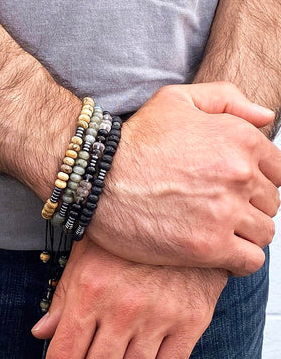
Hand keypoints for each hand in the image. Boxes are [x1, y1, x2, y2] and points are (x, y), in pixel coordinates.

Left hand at [32, 237, 227, 358]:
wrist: (182, 216)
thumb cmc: (126, 236)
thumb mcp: (87, 255)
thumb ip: (63, 296)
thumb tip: (41, 333)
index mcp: (91, 289)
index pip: (65, 352)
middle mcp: (123, 308)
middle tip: (90, 351)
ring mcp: (159, 317)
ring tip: (116, 347)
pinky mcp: (190, 322)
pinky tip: (141, 352)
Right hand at [89, 82, 280, 275]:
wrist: (97, 178)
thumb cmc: (135, 140)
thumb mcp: (175, 100)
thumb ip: (226, 99)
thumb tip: (265, 117)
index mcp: (238, 139)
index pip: (277, 170)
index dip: (255, 179)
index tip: (230, 186)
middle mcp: (239, 175)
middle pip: (270, 202)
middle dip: (248, 205)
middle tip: (216, 206)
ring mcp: (224, 212)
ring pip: (263, 232)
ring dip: (244, 232)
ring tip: (214, 227)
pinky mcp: (207, 246)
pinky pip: (250, 261)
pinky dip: (239, 258)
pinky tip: (217, 248)